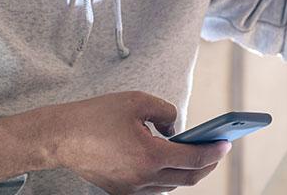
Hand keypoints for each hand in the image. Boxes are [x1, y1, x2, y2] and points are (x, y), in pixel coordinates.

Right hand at [49, 91, 231, 193]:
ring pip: (171, 185)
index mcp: (149, 155)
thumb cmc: (94, 116)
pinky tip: (169, 162)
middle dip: (207, 164)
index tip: (226, 144)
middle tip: (217, 151)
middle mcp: (143, 178)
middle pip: (187, 178)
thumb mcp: (136, 101)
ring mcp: (131, 188)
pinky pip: (153, 188)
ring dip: (186, 172)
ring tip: (195, 154)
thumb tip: (175, 127)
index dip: (213, 151)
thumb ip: (164, 111)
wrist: (59, 137)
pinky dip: (166, 177)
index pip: (193, 158)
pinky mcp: (120, 191)